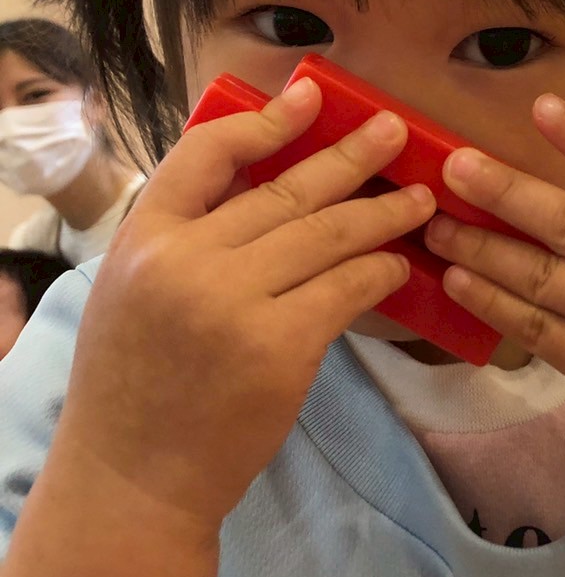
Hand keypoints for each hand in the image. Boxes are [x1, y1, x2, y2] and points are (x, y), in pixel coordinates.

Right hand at [52, 77, 436, 535]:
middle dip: (350, 155)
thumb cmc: (137, 383)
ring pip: (327, 235)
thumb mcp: (133, 290)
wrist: (134, 479)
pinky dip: (379, 269)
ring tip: (420, 197)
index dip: (267, 120)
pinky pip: (346, 288)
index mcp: (143, 238)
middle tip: (396, 129)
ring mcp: (234, 303)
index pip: (207, 152)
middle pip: (285, 190)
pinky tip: (400, 261)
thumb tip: (264, 182)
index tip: (311, 97)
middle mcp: (186, 260)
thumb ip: (186, 236)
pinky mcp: (281, 348)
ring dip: (382, 212)